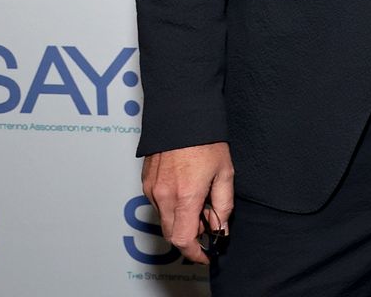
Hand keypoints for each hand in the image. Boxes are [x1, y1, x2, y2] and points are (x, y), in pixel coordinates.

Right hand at [141, 142, 232, 265]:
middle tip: (207, 224)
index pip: (183, 240)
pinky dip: (171, 207)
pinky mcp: (145, 181)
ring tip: (199, 199)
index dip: (194, 252)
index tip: (205, 255)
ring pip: (164, 219)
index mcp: (185, 196)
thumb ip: (223, 205)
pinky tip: (185, 190)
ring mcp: (151, 189)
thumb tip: (221, 229)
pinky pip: (157, 204)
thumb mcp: (225, 173)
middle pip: (171, 233)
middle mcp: (163, 196)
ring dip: (180, 220)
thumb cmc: (206, 140)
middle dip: (189, 236)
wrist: (182, 114)